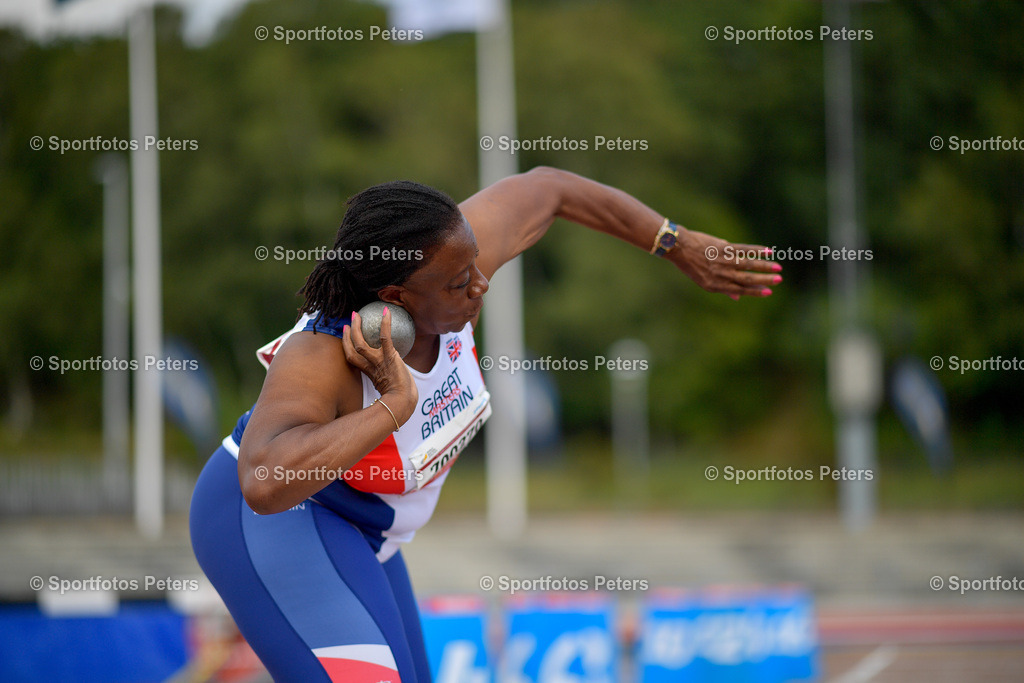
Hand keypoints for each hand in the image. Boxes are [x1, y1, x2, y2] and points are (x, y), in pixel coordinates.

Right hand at [342, 308, 417, 422]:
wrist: (403, 402)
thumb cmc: (401, 396)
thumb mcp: (391, 384)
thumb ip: (391, 374)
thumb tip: (399, 364)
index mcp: (369, 372)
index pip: (352, 357)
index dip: (346, 344)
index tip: (346, 334)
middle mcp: (370, 366)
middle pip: (352, 349)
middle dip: (348, 334)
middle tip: (349, 321)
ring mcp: (378, 361)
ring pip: (361, 343)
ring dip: (357, 328)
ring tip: (357, 315)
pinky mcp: (389, 357)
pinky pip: (385, 337)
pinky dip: (385, 324)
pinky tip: (386, 311)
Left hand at [668, 228, 781, 299]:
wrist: (678, 247)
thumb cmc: (692, 265)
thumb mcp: (703, 281)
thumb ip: (722, 288)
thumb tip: (737, 297)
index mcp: (714, 285)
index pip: (739, 290)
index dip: (755, 291)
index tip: (769, 292)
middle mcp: (720, 274)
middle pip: (746, 279)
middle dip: (764, 280)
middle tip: (779, 280)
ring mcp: (722, 260)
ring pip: (747, 264)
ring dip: (764, 266)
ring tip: (777, 268)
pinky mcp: (723, 247)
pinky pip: (743, 249)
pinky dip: (757, 250)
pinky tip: (769, 251)